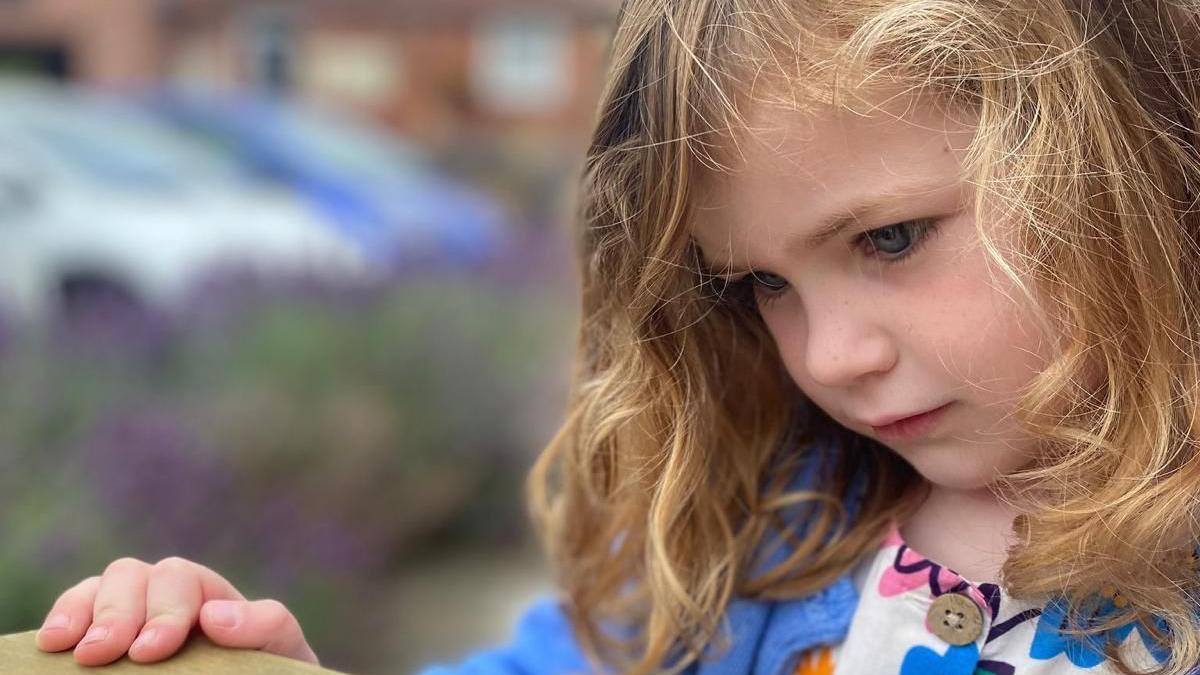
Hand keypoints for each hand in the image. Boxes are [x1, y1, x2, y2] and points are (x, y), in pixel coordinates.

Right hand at [35, 557, 319, 666]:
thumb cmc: (267, 668)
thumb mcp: (281, 650)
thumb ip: (265, 626)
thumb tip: (214, 614)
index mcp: (212, 595)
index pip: (182, 580)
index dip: (164, 611)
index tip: (150, 650)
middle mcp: (169, 596)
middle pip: (137, 576)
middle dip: (119, 612)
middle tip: (103, 653)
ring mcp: (135, 612)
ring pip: (106, 585)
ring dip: (86, 612)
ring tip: (76, 651)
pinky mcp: (107, 634)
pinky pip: (79, 607)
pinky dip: (65, 616)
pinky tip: (53, 643)